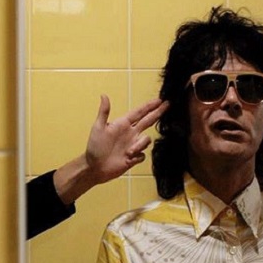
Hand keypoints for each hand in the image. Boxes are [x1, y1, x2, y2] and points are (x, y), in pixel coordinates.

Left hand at [53, 95, 167, 204]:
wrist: (94, 167)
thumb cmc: (94, 147)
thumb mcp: (98, 128)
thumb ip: (103, 112)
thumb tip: (104, 95)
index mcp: (122, 124)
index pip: (139, 113)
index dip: (149, 106)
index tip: (160, 100)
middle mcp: (130, 133)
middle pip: (148, 121)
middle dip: (158, 113)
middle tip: (168, 104)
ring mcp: (132, 145)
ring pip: (146, 140)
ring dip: (140, 145)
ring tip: (128, 152)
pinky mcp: (133, 157)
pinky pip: (142, 155)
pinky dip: (137, 156)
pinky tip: (128, 159)